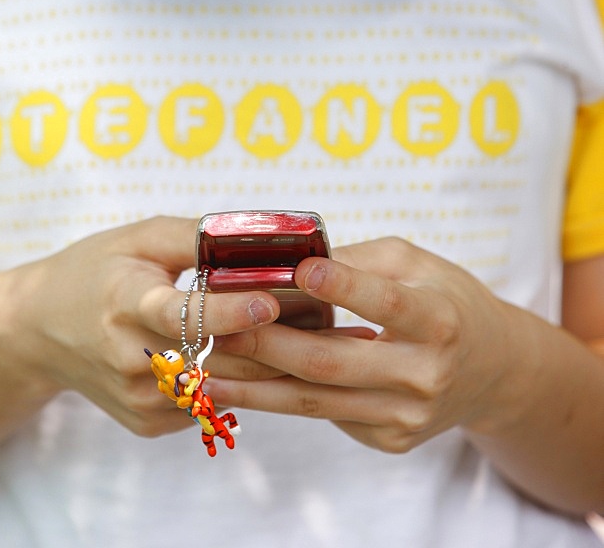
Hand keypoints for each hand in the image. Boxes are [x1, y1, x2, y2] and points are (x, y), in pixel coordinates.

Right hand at [4, 216, 280, 437]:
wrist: (41, 330)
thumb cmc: (97, 271)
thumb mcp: (139, 239)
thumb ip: (194, 236)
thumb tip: (256, 234)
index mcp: (124, 301)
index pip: (180, 313)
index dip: (228, 310)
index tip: (270, 301)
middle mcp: (127, 357)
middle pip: (212, 357)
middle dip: (269, 340)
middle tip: (319, 318)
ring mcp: (137, 398)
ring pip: (219, 388)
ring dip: (262, 365)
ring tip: (300, 336)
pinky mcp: (146, 422)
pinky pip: (208, 404)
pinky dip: (235, 382)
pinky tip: (254, 357)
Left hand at [208, 237, 523, 452]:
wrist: (494, 369)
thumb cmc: (446, 299)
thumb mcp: (415, 262)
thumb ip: (359, 262)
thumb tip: (293, 265)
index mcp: (439, 319)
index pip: (386, 303)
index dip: (343, 286)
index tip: (298, 269)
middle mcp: (426, 374)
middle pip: (333, 362)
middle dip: (267, 345)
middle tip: (217, 328)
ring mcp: (408, 416)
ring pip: (318, 401)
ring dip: (257, 386)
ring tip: (208, 369)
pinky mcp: (391, 440)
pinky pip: (329, 416)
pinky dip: (285, 398)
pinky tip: (248, 384)